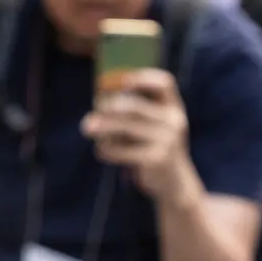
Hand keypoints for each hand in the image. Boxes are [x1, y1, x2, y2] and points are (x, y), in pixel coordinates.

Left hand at [82, 70, 199, 204]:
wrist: (174, 183)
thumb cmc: (154, 146)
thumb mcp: (152, 125)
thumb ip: (133, 110)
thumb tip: (98, 98)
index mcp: (173, 107)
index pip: (164, 83)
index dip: (142, 77)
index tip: (120, 80)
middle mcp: (174, 121)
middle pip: (134, 106)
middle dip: (108, 107)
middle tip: (92, 111)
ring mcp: (167, 141)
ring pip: (125, 127)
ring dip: (102, 127)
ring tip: (87, 128)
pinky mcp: (157, 160)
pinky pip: (123, 150)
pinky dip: (107, 150)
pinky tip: (100, 151)